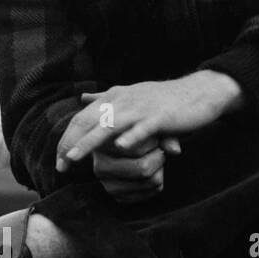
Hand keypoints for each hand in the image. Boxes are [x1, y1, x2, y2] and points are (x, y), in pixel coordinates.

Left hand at [56, 71, 243, 171]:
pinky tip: (120, 148)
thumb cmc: (164, 99)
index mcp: (114, 96)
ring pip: (109, 125)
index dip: (68, 137)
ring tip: (75, 158)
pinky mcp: (160, 117)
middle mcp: (123, 100)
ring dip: (90, 142)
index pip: (82, 117)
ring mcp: (141, 108)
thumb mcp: (130, 94)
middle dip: (71, 143)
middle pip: (89, 121)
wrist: (199, 92)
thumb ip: (106, 98)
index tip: (59, 159)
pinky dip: (131, 137)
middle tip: (61, 165)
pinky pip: (143, 128)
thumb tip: (82, 98)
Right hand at [93, 134, 181, 202]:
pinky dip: (159, 180)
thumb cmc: (137, 128)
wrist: (124, 142)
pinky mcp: (119, 197)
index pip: (135, 149)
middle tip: (158, 149)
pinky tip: (153, 170)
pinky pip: (152, 191)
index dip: (153, 143)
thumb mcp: (146, 124)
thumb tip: (176, 151)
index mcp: (101, 146)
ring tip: (154, 157)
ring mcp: (108, 185)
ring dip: (160, 168)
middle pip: (143, 169)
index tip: (153, 137)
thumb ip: (162, 134)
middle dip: (158, 157)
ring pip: (151, 181)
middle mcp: (100, 168)